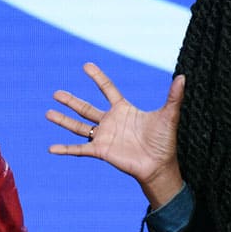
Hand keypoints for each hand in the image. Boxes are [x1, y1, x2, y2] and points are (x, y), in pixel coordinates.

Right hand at [47, 62, 185, 207]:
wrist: (159, 165)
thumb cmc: (164, 141)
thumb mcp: (168, 115)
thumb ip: (173, 96)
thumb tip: (183, 77)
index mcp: (124, 109)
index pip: (107, 89)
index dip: (98, 77)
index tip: (86, 66)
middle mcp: (111, 122)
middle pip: (86, 108)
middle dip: (71, 101)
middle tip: (56, 93)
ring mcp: (104, 136)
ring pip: (79, 126)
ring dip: (63, 120)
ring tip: (47, 112)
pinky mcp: (101, 151)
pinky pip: (79, 149)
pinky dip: (65, 149)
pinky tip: (51, 148)